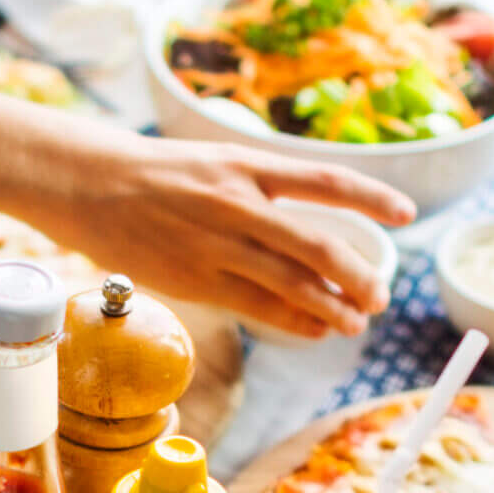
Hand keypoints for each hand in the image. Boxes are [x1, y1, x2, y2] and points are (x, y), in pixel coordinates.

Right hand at [32, 135, 415, 338]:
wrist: (87, 183)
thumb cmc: (154, 174)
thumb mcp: (213, 162)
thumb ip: (260, 186)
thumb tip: (309, 223)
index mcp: (246, 164)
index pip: (325, 180)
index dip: (372, 198)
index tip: (406, 214)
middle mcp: (236, 202)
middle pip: (317, 243)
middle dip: (358, 273)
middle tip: (380, 293)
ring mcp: (215, 244)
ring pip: (292, 282)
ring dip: (332, 306)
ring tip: (356, 322)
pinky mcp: (194, 279)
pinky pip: (257, 307)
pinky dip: (294, 322)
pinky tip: (315, 330)